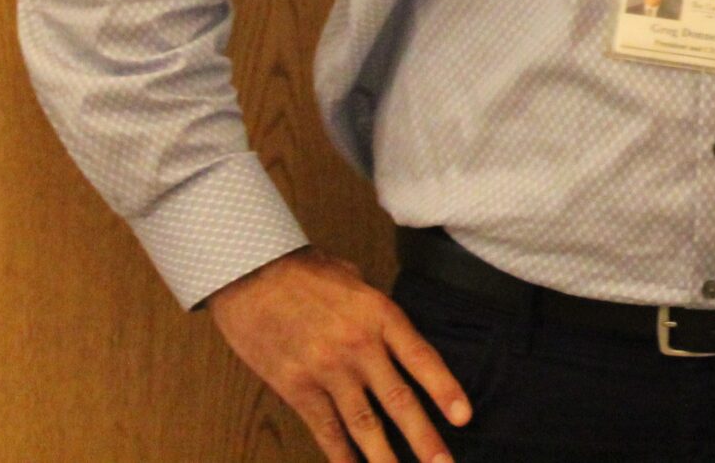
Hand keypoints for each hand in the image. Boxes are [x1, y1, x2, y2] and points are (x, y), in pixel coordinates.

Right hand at [206, 247, 467, 462]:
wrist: (250, 274)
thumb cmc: (305, 272)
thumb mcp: (355, 279)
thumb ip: (377, 312)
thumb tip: (393, 336)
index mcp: (380, 315)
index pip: (422, 359)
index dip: (445, 390)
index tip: (464, 418)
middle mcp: (359, 347)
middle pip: (399, 400)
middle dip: (424, 438)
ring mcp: (327, 370)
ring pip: (364, 424)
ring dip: (385, 458)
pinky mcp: (296, 387)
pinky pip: (325, 428)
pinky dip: (341, 454)